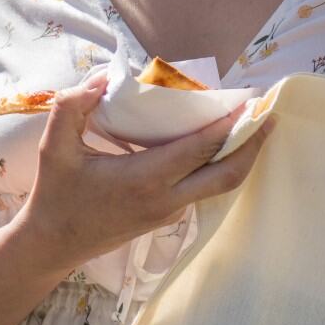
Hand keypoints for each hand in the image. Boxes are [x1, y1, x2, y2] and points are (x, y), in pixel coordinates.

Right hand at [12, 76, 265, 275]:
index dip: (228, 126)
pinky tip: (221, 142)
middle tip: (269, 116)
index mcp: (144, 180)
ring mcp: (172, 210)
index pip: (199, 150)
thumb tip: (98, 80)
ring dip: (241, 156)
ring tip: (255, 125)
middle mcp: (167, 198)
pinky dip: (221, 165)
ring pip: (220, 184)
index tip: (249, 103)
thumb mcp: (55, 148)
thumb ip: (71, 108)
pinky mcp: (170, 215)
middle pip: (227, 174)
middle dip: (253, 144)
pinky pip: (206, 187)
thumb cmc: (57, 194)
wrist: (55, 244)